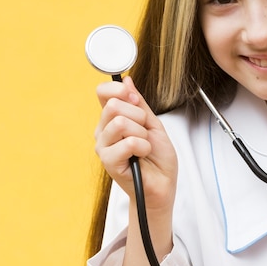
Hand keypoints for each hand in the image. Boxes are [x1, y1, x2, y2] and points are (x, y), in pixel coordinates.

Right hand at [94, 76, 177, 214]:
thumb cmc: (158, 159)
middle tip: (145, 132)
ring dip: (142, 134)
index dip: (120, 90)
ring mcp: (103, 146)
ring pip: (120, 122)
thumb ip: (139, 104)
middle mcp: (103, 131)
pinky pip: (128, 142)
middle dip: (139, 116)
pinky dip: (143, 147)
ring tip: (144, 146)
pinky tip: (142, 156)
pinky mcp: (108, 161)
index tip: (136, 100)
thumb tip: (127, 80)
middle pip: (113, 105)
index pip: (103, 92)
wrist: (163, 185)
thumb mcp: (153, 124)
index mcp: (112, 119)